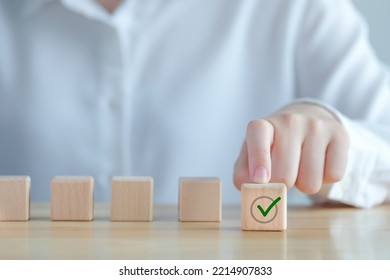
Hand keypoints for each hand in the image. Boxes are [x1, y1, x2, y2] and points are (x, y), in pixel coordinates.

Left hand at [233, 103, 349, 193]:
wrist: (306, 120)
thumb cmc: (273, 146)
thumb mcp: (251, 155)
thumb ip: (244, 174)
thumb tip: (249, 190)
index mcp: (262, 125)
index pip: (258, 137)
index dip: (258, 159)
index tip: (260, 179)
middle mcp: (289, 121)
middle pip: (285, 175)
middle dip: (282, 186)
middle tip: (282, 175)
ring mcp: (316, 126)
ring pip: (311, 182)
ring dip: (304, 184)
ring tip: (300, 167)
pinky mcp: (340, 135)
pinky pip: (334, 175)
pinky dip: (325, 179)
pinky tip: (318, 164)